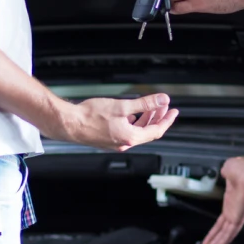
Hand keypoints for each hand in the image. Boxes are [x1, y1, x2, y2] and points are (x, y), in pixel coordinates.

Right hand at [54, 93, 178, 151]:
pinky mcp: (108, 140)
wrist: (70, 123)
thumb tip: (162, 100)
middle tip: (163, 107)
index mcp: (130, 137)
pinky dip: (133, 123)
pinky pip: (126, 132)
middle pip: (148, 132)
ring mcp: (116, 143)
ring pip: (137, 132)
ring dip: (145, 120)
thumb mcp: (122, 106)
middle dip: (157, 118)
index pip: (156, 130)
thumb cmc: (91, 116)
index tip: (174, 111)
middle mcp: (124, 143)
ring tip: (150, 108)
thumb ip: (145, 103)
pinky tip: (131, 115)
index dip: (167, 120)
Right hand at [201, 154, 243, 243]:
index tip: (211, 233)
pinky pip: (231, 231)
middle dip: (216, 237)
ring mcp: (238, 214)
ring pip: (227, 233)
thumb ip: (226, 175)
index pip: (223, 217)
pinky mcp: (239, 217)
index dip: (217, 226)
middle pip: (224, 228)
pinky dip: (224, 240)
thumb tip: (225, 172)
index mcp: (232, 199)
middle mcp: (236, 209)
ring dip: (218, 242)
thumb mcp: (228, 170)